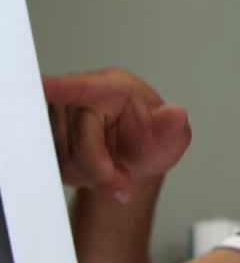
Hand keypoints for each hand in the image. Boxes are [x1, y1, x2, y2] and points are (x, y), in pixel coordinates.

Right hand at [43, 67, 190, 201]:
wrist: (134, 159)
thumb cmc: (152, 140)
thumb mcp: (171, 137)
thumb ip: (172, 127)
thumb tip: (175, 113)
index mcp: (112, 87)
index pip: (81, 86)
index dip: (58, 87)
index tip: (40, 85)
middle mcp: (80, 96)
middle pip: (76, 138)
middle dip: (100, 168)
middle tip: (123, 177)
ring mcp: (59, 116)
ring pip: (61, 155)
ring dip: (89, 174)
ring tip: (112, 168)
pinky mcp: (46, 135)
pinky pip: (53, 164)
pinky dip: (76, 176)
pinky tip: (93, 170)